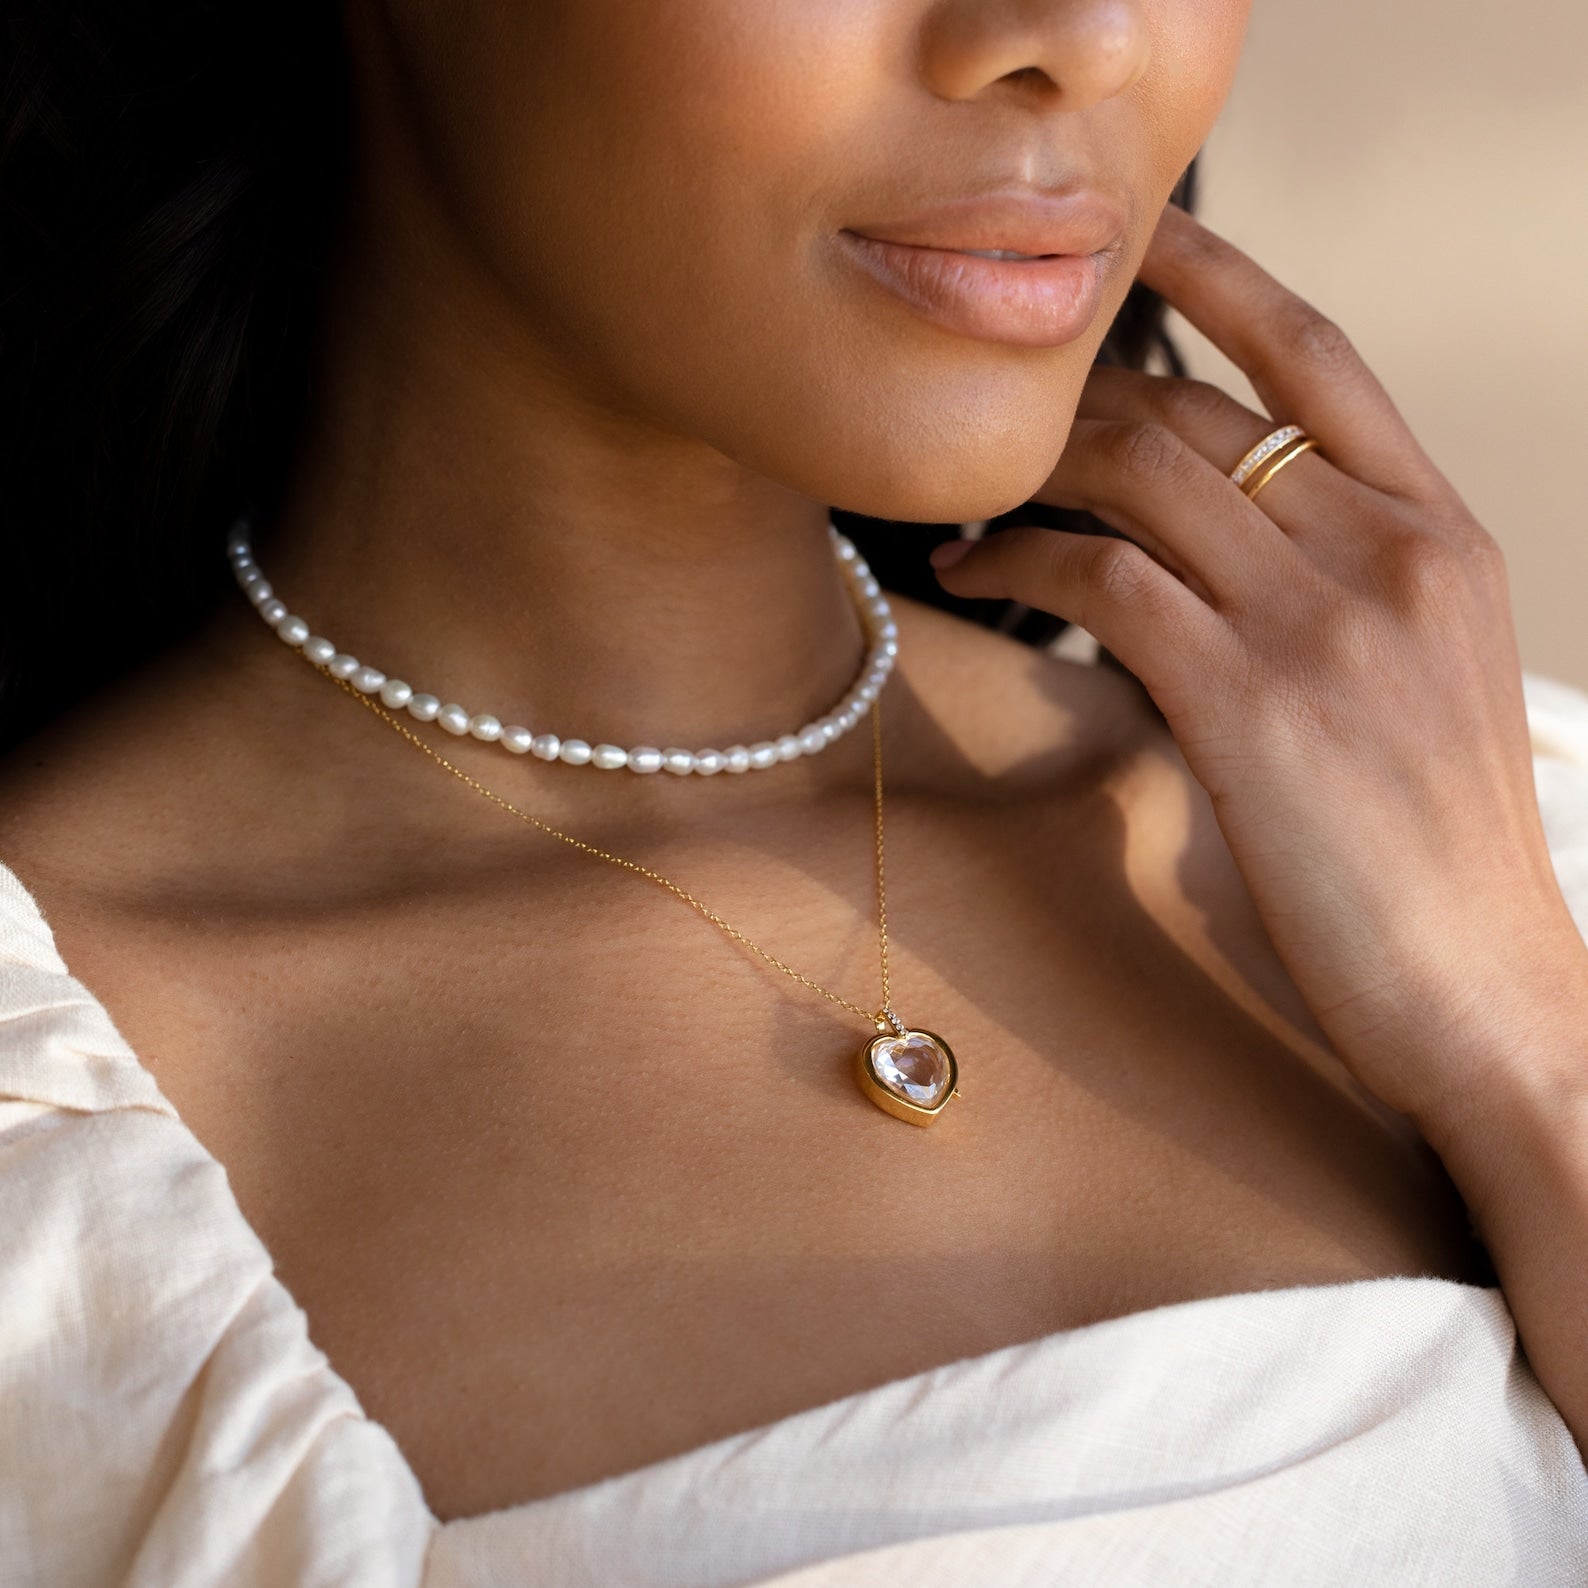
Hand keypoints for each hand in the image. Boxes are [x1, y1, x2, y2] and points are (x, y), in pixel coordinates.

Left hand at [931, 202, 1587, 1126]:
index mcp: (1440, 534)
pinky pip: (1106, 582)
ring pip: (1143, 476)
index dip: (1226, 275)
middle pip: (1201, 413)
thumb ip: (1336, 586)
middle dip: (1081, 405)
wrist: (1484, 986)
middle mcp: (1389, 551)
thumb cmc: (1435, 850)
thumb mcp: (1420, 679)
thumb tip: (1208, 544)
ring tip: (970, 507)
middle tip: (1005, 432)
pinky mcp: (1252, 702)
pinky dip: (1025, 563)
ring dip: (1035, 477)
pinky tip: (975, 575)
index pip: (1321, 358)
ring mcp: (1323, 622)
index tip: (1147, 232)